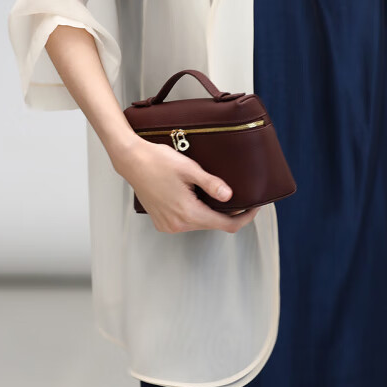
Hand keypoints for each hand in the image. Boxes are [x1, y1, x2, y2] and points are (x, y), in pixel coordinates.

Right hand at [114, 137, 261, 234]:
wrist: (132, 161)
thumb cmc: (158, 160)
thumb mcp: (189, 169)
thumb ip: (211, 184)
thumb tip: (230, 196)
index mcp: (188, 213)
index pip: (226, 225)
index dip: (244, 217)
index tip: (254, 207)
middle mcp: (178, 224)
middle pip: (213, 224)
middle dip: (227, 213)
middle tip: (238, 195)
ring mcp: (168, 225)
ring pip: (199, 223)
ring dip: (209, 212)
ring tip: (214, 192)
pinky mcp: (161, 222)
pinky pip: (185, 222)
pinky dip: (194, 212)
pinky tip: (195, 197)